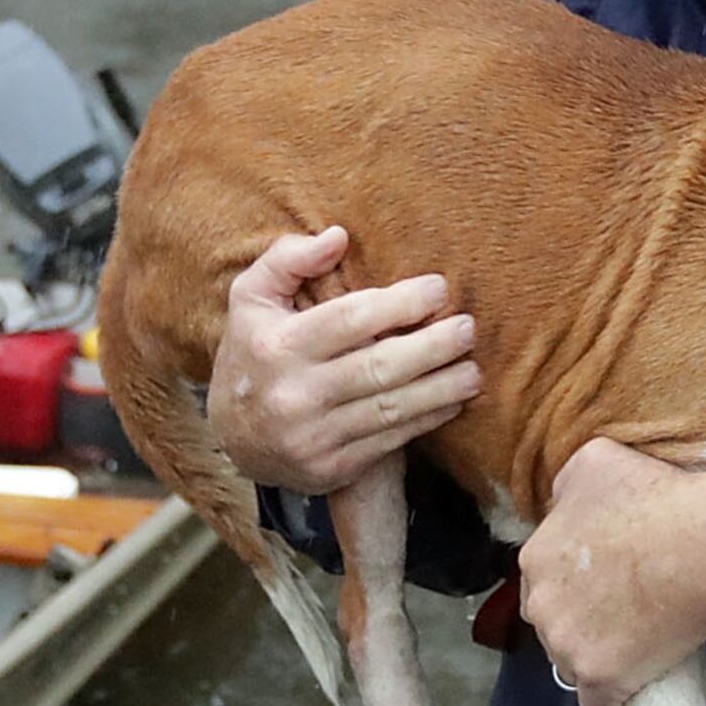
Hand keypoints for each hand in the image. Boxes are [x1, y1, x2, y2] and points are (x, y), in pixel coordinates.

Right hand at [207, 225, 482, 495]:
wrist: (232, 436)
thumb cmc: (254, 349)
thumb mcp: (251, 297)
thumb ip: (287, 259)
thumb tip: (338, 237)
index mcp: (276, 346)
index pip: (350, 319)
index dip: (400, 303)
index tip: (438, 289)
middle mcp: (293, 395)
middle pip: (379, 368)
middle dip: (432, 347)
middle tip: (467, 329)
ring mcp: (312, 437)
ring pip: (391, 409)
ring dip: (441, 389)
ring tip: (473, 370)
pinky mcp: (330, 469)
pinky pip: (389, 441)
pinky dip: (426, 421)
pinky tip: (451, 402)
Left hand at [518, 440, 705, 705]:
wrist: (703, 543)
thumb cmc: (656, 495)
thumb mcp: (595, 461)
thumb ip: (567, 485)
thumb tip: (563, 501)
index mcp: (534, 558)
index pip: (543, 582)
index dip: (576, 583)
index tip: (610, 581)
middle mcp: (540, 607)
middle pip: (553, 624)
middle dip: (581, 621)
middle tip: (628, 609)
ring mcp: (568, 648)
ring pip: (572, 663)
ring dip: (598, 656)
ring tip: (641, 641)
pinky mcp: (601, 680)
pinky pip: (598, 703)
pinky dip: (614, 696)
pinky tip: (637, 680)